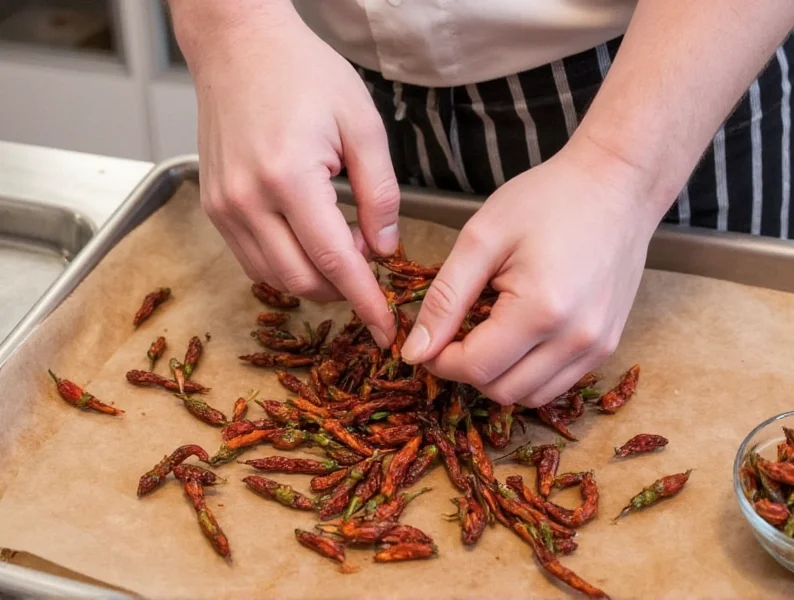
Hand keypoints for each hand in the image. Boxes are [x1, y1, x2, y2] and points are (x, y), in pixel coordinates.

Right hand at [175, 2, 397, 345]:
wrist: (239, 45)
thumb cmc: (303, 72)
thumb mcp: (362, 124)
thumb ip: (380, 193)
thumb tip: (385, 247)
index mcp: (288, 177)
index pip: (334, 260)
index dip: (364, 300)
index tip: (384, 327)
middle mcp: (247, 200)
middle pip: (300, 280)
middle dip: (342, 289)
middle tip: (370, 264)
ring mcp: (223, 206)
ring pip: (273, 277)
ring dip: (314, 278)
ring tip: (342, 243)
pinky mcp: (214, 206)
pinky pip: (252, 259)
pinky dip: (286, 264)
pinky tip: (308, 240)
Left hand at [400, 143, 665, 406]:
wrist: (616, 186)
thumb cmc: (548, 200)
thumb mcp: (482, 238)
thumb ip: (445, 298)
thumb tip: (415, 351)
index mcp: (542, 309)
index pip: (476, 367)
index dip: (440, 360)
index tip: (427, 338)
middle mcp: (576, 339)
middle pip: (502, 391)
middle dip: (467, 370)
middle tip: (456, 332)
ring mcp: (598, 347)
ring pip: (530, 395)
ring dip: (498, 376)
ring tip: (489, 332)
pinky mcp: (607, 346)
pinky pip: (556, 384)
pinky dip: (527, 373)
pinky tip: (517, 338)